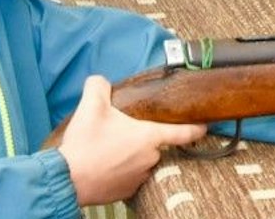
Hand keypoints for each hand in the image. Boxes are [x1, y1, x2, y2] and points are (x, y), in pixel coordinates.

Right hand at [58, 76, 206, 205]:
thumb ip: (99, 86)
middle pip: (155, 145)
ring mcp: (140, 178)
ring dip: (132, 156)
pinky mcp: (127, 193)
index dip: (196, 128)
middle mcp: (150, 158)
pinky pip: (131, 177)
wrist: (68, 179)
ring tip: (110, 150)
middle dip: (142, 138)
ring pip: (142, 162)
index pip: (182, 133)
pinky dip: (123, 171)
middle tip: (121, 133)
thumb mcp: (91, 106)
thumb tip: (101, 82)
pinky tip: (107, 166)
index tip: (205, 126)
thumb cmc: (85, 143)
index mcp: (149, 137)